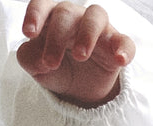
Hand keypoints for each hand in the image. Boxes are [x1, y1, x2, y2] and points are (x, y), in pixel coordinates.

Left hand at [18, 1, 135, 107]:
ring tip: (80, 56)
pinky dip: (124, 48)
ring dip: (87, 34)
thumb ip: (29, 58)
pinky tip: (120, 60)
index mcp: (52, 18)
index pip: (43, 4)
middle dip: (56, 38)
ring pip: (96, 15)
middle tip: (51, 63)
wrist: (78, 90)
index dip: (35, 14)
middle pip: (66, 13)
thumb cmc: (55, 67)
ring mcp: (98, 29)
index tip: (28, 33)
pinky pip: (124, 41)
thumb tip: (41, 59)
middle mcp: (75, 18)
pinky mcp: (116, 46)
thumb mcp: (36, 67)